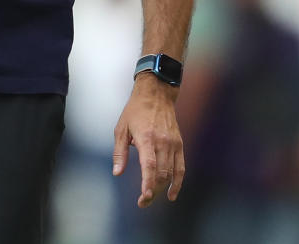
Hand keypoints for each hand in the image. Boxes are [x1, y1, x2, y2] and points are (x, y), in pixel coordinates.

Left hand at [112, 75, 183, 206]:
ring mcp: (173, 144)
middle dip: (152, 191)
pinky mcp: (179, 145)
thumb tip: (117, 172)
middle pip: (161, 174)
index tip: (144, 198)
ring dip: (162, 189)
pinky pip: (181, 168)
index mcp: (147, 138)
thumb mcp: (121, 129)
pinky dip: (178, 182)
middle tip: (142, 202)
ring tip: (150, 198)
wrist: (156, 95)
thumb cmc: (135, 111)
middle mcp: (163, 143)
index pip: (150, 166)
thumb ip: (119, 152)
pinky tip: (171, 194)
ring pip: (171, 173)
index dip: (147, 184)